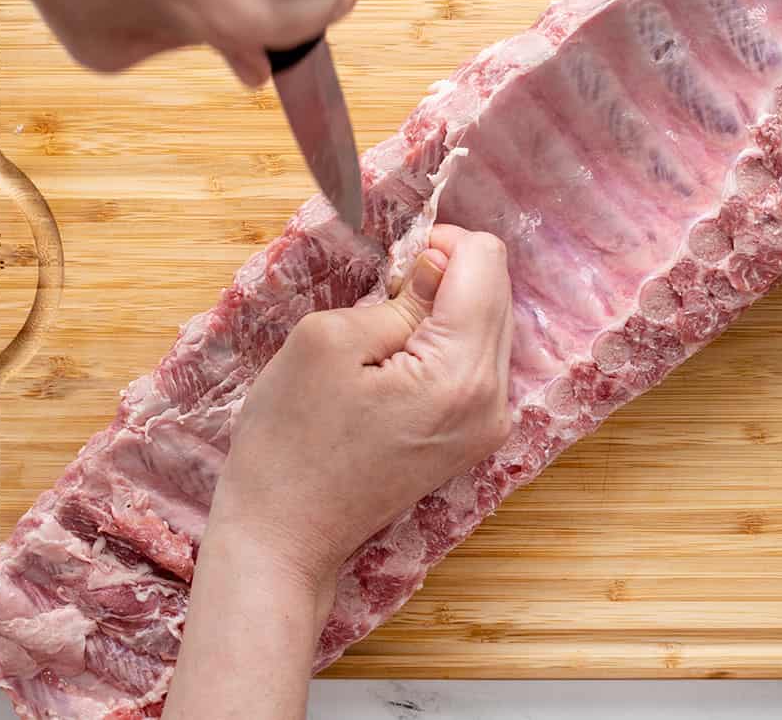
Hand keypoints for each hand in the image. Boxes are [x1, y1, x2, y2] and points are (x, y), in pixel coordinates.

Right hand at [211, 225, 513, 593]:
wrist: (285, 537)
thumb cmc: (290, 440)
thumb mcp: (328, 340)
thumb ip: (401, 294)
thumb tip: (440, 262)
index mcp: (461, 372)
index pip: (486, 261)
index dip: (437, 244)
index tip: (391, 270)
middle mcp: (494, 400)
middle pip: (497, 291)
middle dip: (444, 277)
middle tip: (382, 303)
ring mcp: (491, 426)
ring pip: (491, 324)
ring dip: (445, 312)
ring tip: (385, 339)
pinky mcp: (476, 439)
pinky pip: (479, 363)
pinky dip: (447, 345)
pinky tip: (399, 365)